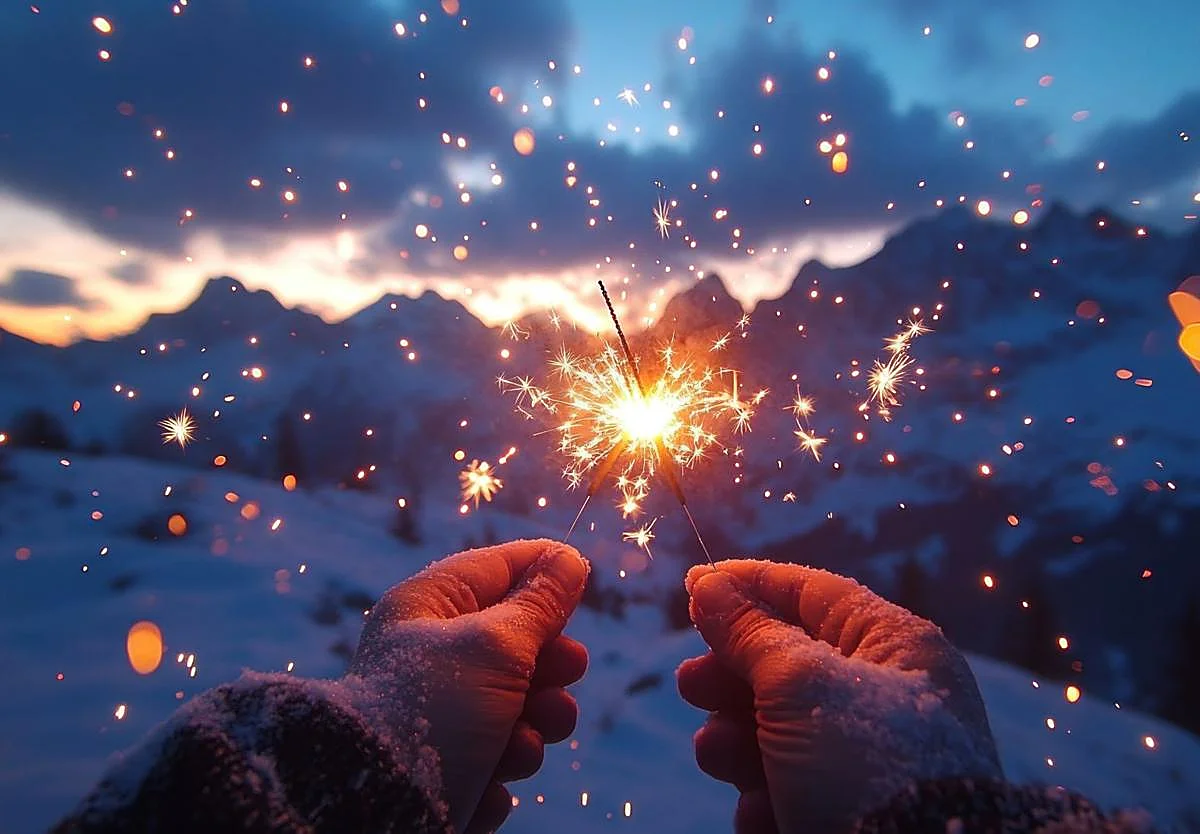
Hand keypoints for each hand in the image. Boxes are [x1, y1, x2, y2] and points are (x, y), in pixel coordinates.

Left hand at [346, 540, 588, 833]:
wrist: (371, 809)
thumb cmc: (433, 712)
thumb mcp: (496, 645)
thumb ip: (539, 604)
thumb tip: (567, 560)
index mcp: (429, 608)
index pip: (495, 568)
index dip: (540, 570)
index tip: (582, 574)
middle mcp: (431, 657)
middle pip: (515, 643)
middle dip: (549, 665)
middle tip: (568, 670)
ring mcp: (439, 715)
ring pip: (515, 707)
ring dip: (533, 725)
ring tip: (523, 745)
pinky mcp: (446, 768)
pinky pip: (496, 760)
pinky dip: (501, 770)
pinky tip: (486, 782)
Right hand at [677, 560, 1000, 833]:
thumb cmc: (867, 765)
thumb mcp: (801, 684)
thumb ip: (750, 632)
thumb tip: (710, 586)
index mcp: (893, 645)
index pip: (811, 592)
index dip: (750, 584)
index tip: (693, 584)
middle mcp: (885, 695)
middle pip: (785, 663)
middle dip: (730, 677)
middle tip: (691, 685)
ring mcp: (867, 757)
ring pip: (777, 730)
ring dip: (737, 742)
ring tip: (719, 754)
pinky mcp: (849, 809)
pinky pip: (789, 786)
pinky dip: (766, 796)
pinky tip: (766, 812)